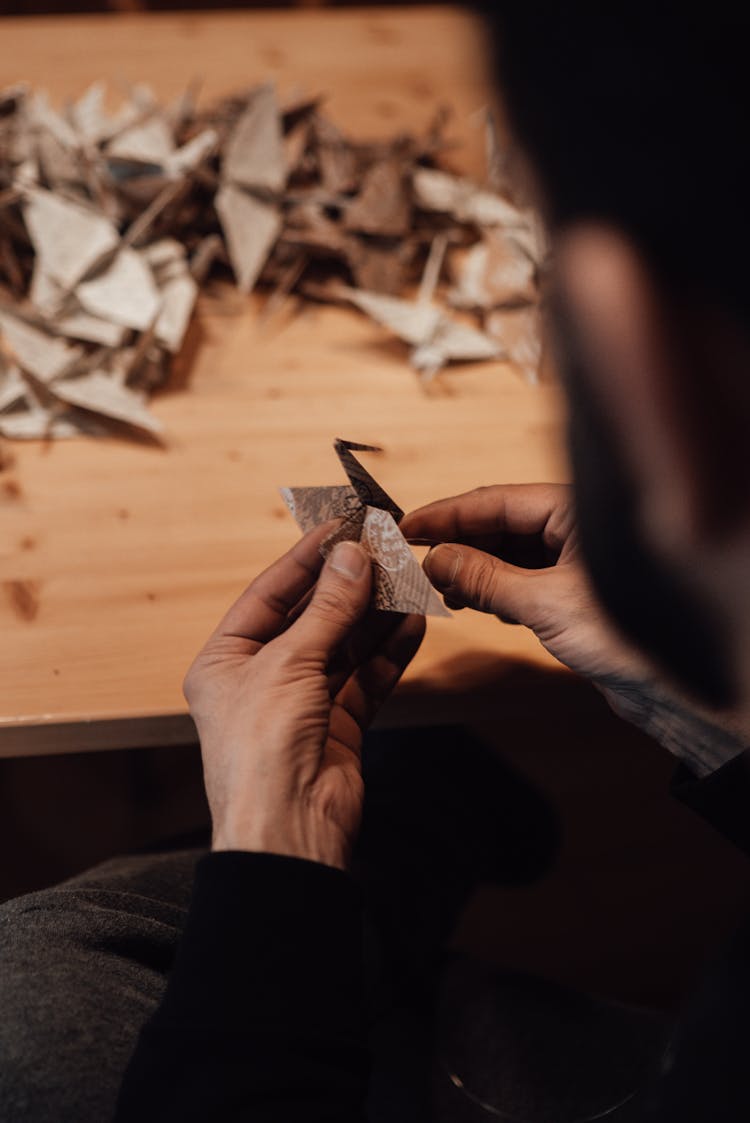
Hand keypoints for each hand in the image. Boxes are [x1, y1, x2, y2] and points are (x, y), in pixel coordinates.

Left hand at [184, 523, 423, 869]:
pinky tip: (412, 623)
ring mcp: (302, 703)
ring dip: (375, 615)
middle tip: (386, 550)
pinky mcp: (338, 725)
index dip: (308, 558)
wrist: (289, 833)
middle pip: (312, 617)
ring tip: (407, 580)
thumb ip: (328, 610)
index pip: (270, 593)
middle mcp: (261, 678)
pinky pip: (367, 678)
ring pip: (345, 645)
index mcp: (225, 660)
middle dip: (349, 585)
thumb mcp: (290, 665)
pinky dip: (390, 652)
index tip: (344, 526)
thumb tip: (353, 556)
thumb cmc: (262, 753)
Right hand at [401, 484, 746, 770]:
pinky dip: (492, 589)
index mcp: (574, 511)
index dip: (448, 514)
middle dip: (457, 542)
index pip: (497, 500)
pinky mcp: (571, 592)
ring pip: (508, 553)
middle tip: (415, 559)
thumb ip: (485, 578)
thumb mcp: (543, 604)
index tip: (409, 526)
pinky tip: (470, 600)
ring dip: (472, 568)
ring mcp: (573, 561)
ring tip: (438, 585)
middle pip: (500, 524)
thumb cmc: (628, 637)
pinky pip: (521, 579)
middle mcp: (574, 528)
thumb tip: (437, 559)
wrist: (671, 689)